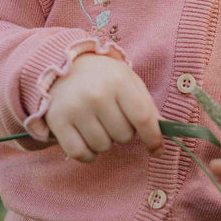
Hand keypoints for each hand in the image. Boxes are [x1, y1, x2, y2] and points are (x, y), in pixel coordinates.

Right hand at [44, 52, 163, 161]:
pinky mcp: (58, 121)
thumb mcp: (128, 81)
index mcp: (119, 81)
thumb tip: (162, 132)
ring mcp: (75, 109)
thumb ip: (146, 105)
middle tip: (113, 118)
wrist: (59, 66)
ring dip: (105, 142)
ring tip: (98, 124)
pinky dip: (88, 154)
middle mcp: (97, 95)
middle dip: (124, 133)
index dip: (154, 138)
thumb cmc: (101, 77)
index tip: (157, 150)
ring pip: (103, 147)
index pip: (143, 118)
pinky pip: (80, 153)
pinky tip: (87, 141)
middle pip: (124, 136)